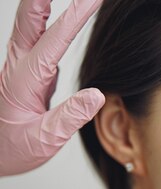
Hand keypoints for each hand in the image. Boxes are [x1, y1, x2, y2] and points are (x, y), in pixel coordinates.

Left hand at [0, 0, 104, 175]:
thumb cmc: (11, 149)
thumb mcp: (43, 141)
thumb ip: (69, 118)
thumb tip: (97, 95)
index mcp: (23, 80)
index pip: (54, 41)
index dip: (75, 18)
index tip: (93, 0)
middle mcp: (18, 67)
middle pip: (28, 20)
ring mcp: (20, 68)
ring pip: (28, 26)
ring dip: (41, 4)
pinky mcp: (27, 74)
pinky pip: (37, 41)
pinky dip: (47, 24)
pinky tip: (55, 22)